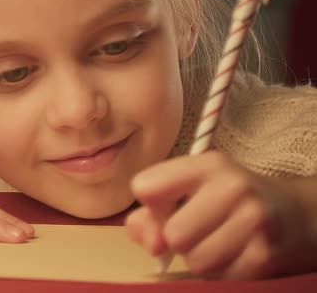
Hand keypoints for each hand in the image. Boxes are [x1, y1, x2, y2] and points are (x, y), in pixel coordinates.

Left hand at [126, 151, 316, 278]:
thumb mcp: (192, 190)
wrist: (297, 215)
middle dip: (179, 241)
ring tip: (220, 243)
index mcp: (208, 164)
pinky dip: (222, 273)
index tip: (169, 209)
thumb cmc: (231, 201)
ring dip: (201, 259)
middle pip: (172, 234)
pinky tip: (237, 255)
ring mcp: (254, 221)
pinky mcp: (265, 255)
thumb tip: (149, 241)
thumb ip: (152, 212)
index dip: (151, 208)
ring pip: (195, 261)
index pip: (145, 187)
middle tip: (201, 231)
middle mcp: (234, 187)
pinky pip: (219, 278)